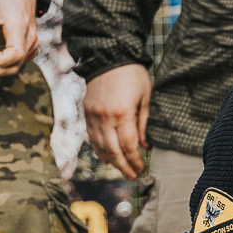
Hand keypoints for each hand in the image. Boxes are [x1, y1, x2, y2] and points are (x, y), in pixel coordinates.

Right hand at [83, 63, 151, 179]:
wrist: (109, 56)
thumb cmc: (132, 74)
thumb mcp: (145, 97)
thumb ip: (144, 123)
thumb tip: (145, 146)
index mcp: (122, 113)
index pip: (128, 146)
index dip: (135, 160)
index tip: (142, 169)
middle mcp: (105, 117)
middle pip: (113, 151)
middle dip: (124, 166)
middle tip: (134, 176)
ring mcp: (93, 116)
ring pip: (100, 147)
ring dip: (112, 162)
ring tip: (123, 170)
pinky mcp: (87, 113)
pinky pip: (92, 138)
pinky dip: (100, 150)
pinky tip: (108, 157)